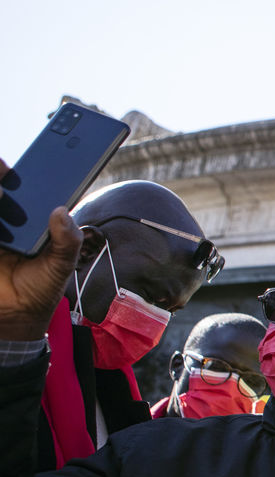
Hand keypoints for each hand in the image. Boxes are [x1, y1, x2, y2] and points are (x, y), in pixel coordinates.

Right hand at [0, 159, 83, 340]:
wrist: (20, 316)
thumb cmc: (41, 286)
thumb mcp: (61, 263)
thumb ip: (66, 240)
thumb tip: (61, 211)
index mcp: (21, 217)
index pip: (14, 185)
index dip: (10, 171)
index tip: (18, 161)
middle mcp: (0, 219)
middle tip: (4, 168)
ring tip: (2, 194)